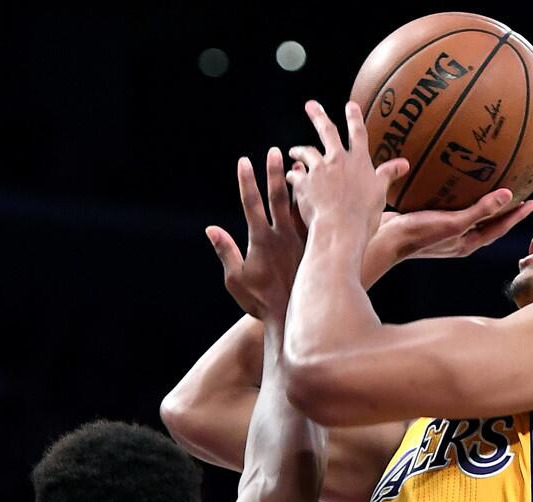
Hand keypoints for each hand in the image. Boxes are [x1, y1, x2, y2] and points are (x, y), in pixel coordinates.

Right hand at [207, 148, 304, 320]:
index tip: (244, 160)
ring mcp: (301, 240)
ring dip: (299, 184)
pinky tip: (321, 191)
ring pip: (300, 205)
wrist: (292, 318)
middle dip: (274, 173)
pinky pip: (317, 220)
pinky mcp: (315, 247)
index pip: (251, 203)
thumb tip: (210, 228)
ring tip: (301, 164)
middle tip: (275, 152)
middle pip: (278, 197)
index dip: (246, 181)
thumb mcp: (236, 280)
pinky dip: (316, 203)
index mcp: (261, 240)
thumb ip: (225, 252)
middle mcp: (282, 235)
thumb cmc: (260, 303)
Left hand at [286, 101, 408, 235]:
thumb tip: (404, 163)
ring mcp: (319, 170)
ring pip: (306, 152)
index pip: (358, 133)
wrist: (340, 230)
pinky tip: (289, 176)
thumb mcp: (380, 194)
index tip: (350, 105)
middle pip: (327, 132)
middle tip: (310, 105)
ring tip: (293, 150)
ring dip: (299, 150)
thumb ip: (388, 175)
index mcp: (359, 161)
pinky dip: (292, 175)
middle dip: (318, 116)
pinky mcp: (303, 183)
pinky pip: (295, 175)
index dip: (354, 118)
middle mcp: (338, 160)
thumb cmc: (364, 216)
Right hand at [374, 189, 532, 262]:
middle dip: (505, 211)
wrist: (384, 240)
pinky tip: (455, 182)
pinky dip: (460, 196)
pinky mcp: (429, 220)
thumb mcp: (452, 223)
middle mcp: (458, 238)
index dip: (517, 216)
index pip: (499, 229)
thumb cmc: (418, 235)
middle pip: (488, 224)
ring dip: (483, 203)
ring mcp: (443, 231)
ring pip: (470, 215)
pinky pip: (452, 207)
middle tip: (520, 193)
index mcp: (467, 243)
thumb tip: (507, 195)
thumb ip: (480, 211)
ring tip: (492, 185)